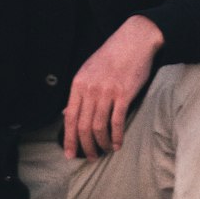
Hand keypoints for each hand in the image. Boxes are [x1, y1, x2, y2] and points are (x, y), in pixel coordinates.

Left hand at [63, 15, 163, 160]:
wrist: (134, 41)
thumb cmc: (111, 56)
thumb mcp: (88, 71)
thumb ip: (78, 93)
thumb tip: (66, 113)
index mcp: (78, 84)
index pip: (69, 117)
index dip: (68, 138)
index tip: (69, 154)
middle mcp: (90, 89)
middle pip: (83, 126)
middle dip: (85, 145)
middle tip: (90, 157)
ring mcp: (107, 92)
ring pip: (99, 126)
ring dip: (101, 143)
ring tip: (104, 151)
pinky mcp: (124, 94)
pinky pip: (117, 121)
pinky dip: (116, 136)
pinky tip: (117, 144)